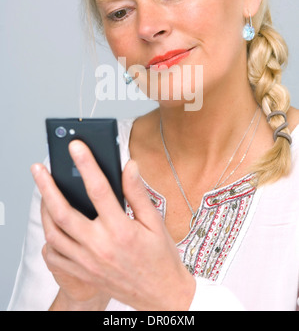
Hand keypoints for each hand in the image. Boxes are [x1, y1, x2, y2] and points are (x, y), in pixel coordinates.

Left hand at [31, 141, 195, 310]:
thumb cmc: (160, 257)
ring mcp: (88, 263)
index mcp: (121, 230)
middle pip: (64, 212)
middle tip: (38, 169)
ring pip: (55, 233)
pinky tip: (53, 226)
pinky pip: (55, 257)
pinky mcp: (83, 273)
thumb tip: (128, 165)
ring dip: (44, 210)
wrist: (161, 295)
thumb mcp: (155, 221)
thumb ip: (137, 192)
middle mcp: (100, 247)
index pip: (99, 189)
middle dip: (47, 187)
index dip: (86, 164)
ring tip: (43, 193)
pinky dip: (49, 240)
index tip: (75, 146)